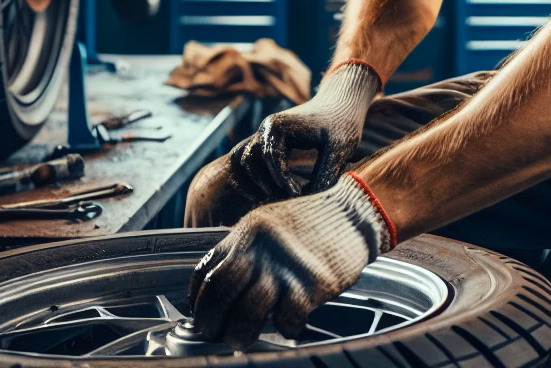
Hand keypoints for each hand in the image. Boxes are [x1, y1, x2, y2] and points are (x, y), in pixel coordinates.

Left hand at [187, 174, 394, 349]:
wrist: (353, 212)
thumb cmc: (314, 222)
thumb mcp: (270, 223)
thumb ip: (247, 248)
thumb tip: (224, 284)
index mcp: (248, 231)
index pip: (207, 268)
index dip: (197, 298)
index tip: (199, 313)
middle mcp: (261, 247)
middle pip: (220, 290)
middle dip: (210, 320)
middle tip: (212, 334)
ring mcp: (285, 266)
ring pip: (247, 311)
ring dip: (240, 333)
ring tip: (242, 339)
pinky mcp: (311, 283)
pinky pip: (287, 319)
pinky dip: (284, 329)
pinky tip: (288, 325)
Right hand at [233, 60, 380, 200]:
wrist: (342, 104)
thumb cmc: (342, 123)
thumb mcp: (338, 150)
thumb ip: (324, 175)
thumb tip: (308, 202)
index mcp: (278, 126)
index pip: (270, 158)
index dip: (282, 182)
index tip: (298, 197)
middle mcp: (265, 129)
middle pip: (250, 162)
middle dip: (267, 185)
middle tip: (288, 202)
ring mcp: (264, 136)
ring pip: (244, 164)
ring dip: (256, 184)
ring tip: (278, 201)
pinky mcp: (268, 144)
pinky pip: (250, 164)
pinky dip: (255, 180)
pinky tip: (274, 196)